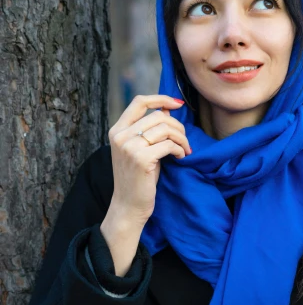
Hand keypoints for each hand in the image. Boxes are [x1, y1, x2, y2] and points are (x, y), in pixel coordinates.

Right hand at [108, 94, 189, 224]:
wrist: (129, 206)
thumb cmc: (138, 178)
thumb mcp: (140, 149)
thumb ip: (149, 129)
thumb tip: (167, 108)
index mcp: (117, 130)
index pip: (139, 102)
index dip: (161, 98)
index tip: (178, 104)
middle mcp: (120, 136)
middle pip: (158, 116)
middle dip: (178, 126)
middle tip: (184, 140)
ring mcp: (129, 147)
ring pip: (166, 128)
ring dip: (182, 138)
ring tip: (184, 150)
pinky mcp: (141, 159)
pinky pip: (169, 145)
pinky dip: (180, 150)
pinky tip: (181, 157)